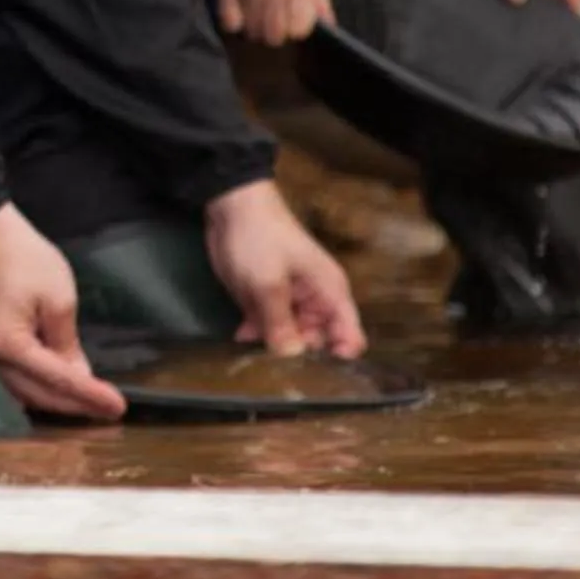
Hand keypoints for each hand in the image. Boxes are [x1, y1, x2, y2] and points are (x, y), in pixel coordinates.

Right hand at [0, 203, 127, 420]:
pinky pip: (10, 379)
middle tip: (108, 410)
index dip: (89, 395)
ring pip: (22, 393)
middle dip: (75, 406)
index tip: (117, 407)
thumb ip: (67, 343)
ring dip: (55, 400)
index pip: (57, 379)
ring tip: (87, 403)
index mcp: (9, 345)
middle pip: (37, 395)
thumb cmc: (23, 258)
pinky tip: (56, 387)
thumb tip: (77, 375)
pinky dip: (36, 386)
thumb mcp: (58, 297)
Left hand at [204, 179, 365, 358]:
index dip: (339, 356)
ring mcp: (289, 303)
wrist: (229, 207)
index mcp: (329, 292)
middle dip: (299, 356)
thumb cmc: (259, 238)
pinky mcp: (265, 302)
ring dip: (273, 347)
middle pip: (317, 343)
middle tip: (275, 366)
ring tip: (255, 356)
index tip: (317, 372)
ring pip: (289, 339)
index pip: (350, 334)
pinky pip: (266, 329)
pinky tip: (240, 336)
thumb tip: (292, 358)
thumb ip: (280, 322)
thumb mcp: (269, 281)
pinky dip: (255, 334)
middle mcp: (314, 302)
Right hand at [213, 0, 335, 45]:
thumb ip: (319, 1)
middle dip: (275, 32)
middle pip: (274, 35)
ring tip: (257, 12)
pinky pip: (231, 22)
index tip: (292, 23)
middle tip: (272, 20)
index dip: (296, 29)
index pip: (299, 29)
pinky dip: (235, 20)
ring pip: (253, 30)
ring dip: (255, 26)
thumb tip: (329, 27)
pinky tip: (241, 9)